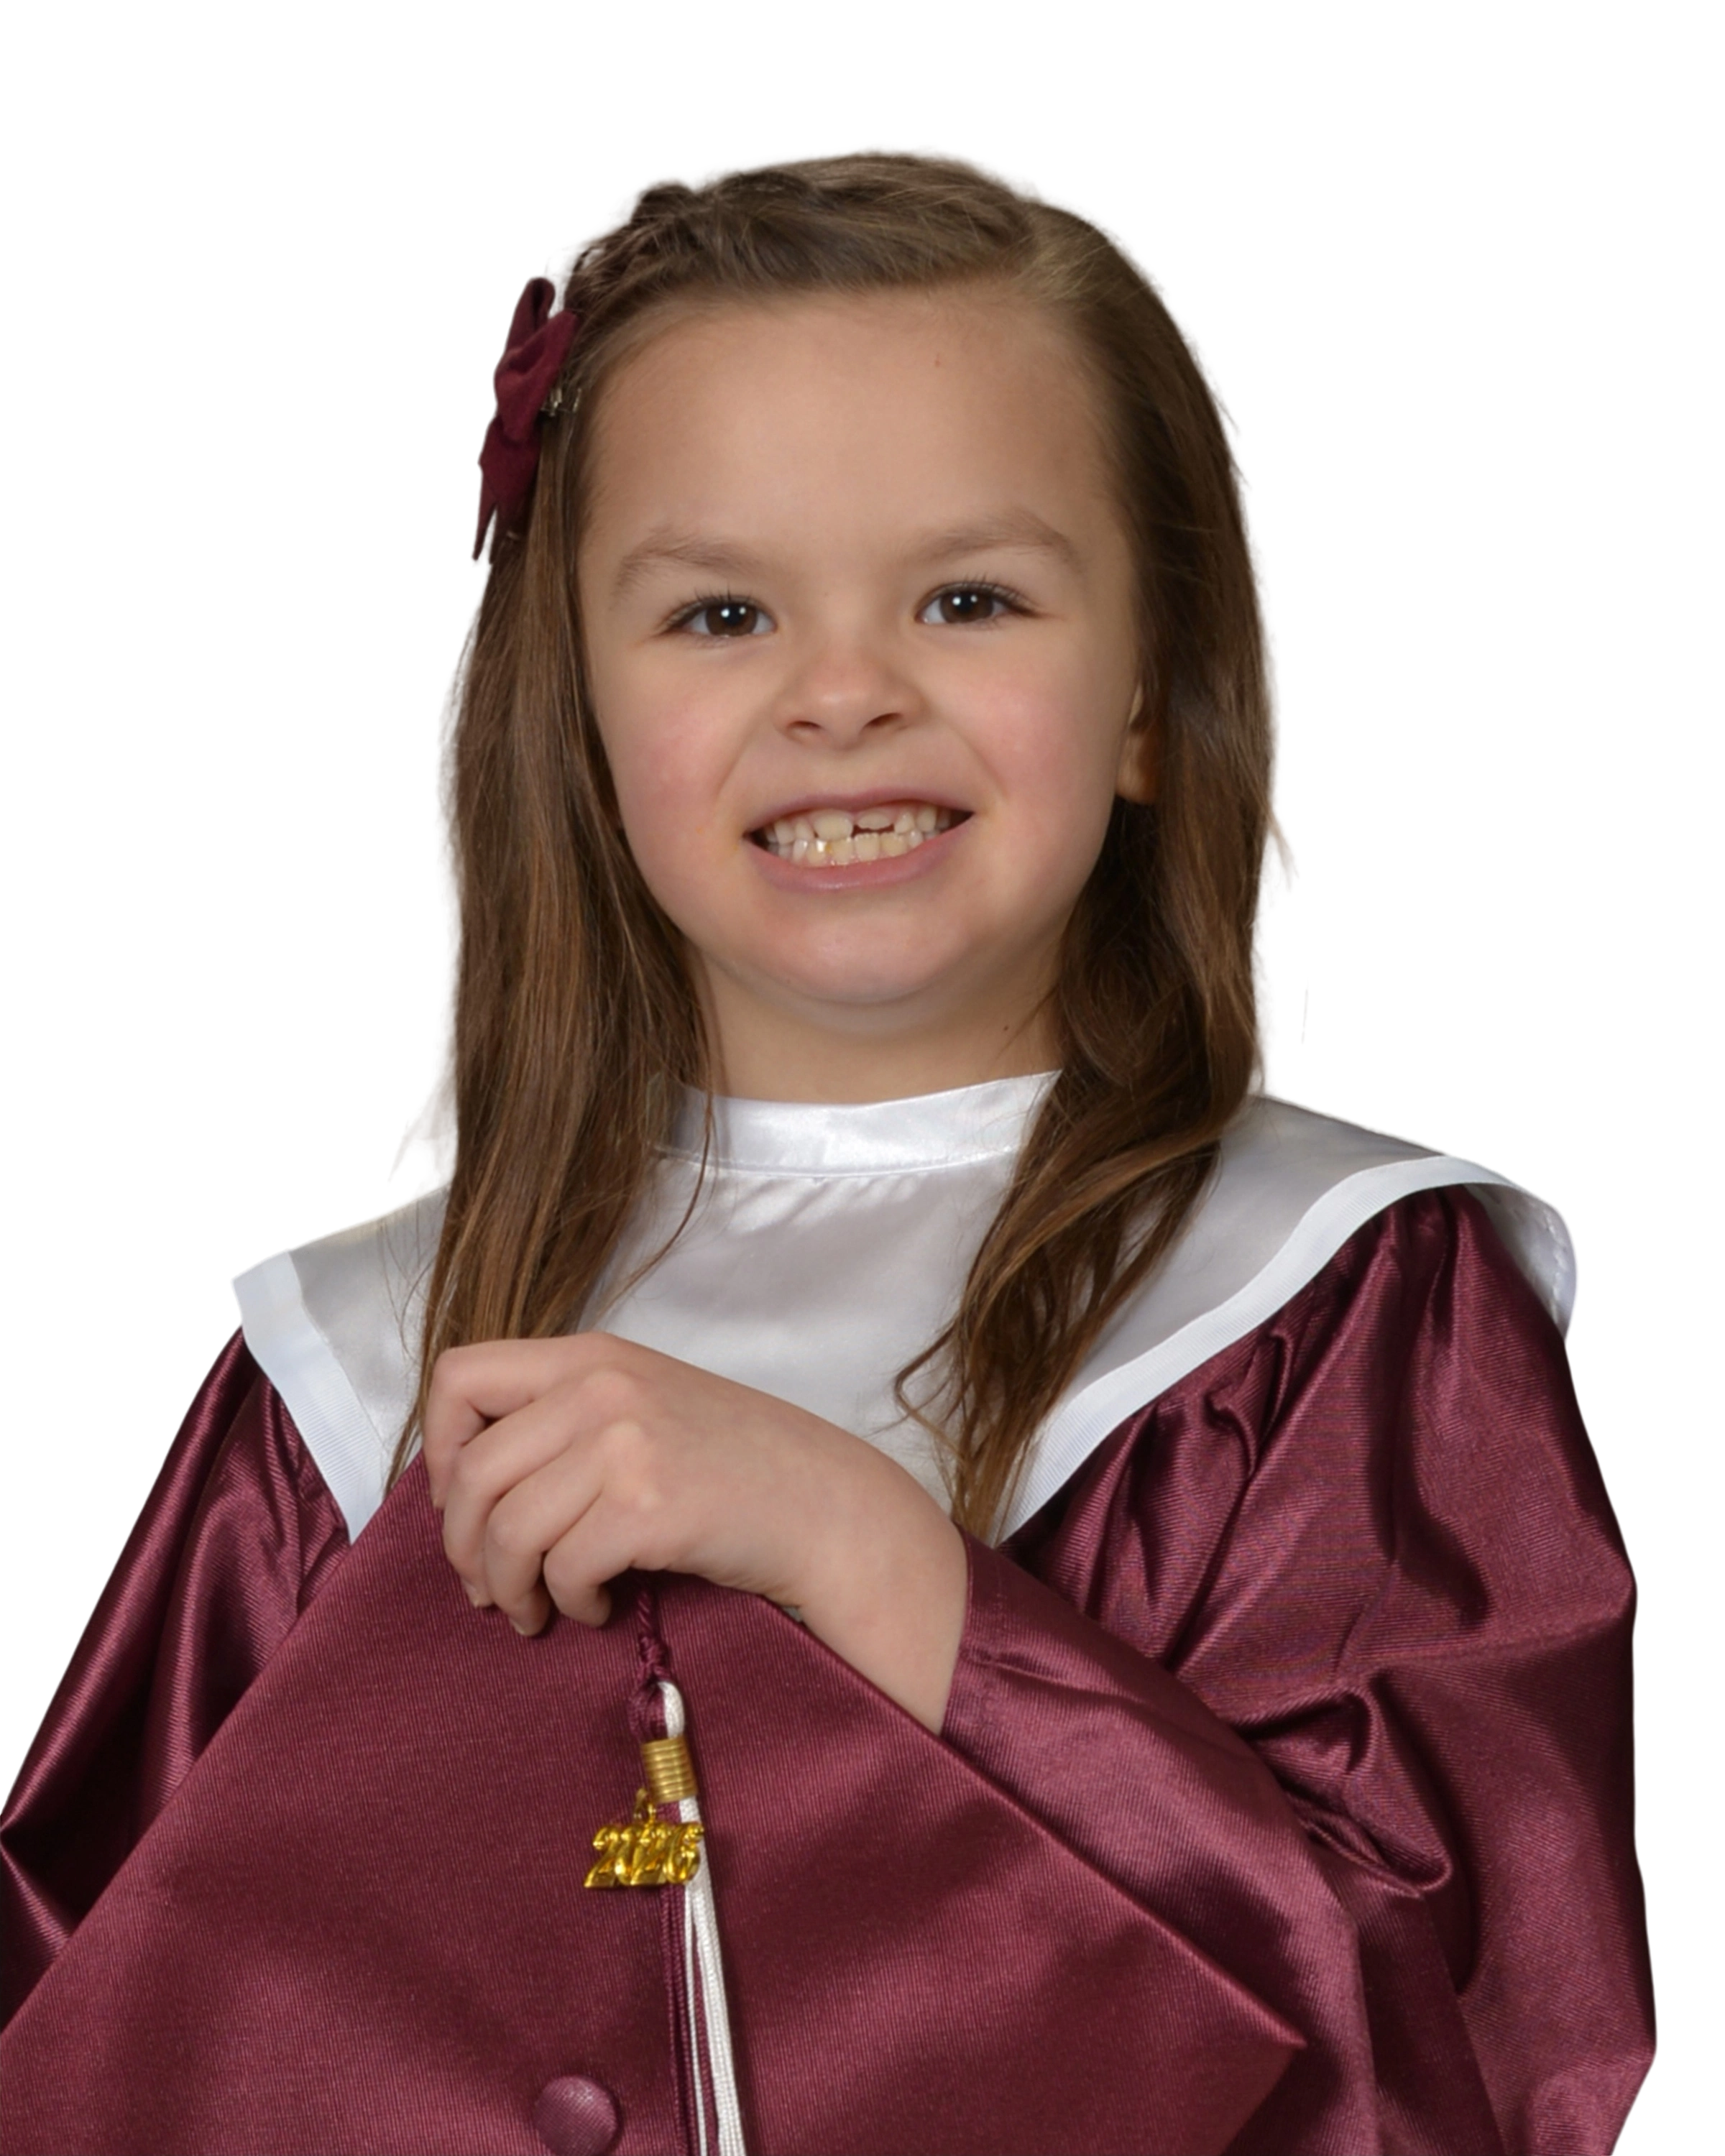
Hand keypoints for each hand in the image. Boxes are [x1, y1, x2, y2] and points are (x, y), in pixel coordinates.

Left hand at [421, 1333, 969, 1731]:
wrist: (824, 1505)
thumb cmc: (732, 1466)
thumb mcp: (641, 1406)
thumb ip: (562, 1418)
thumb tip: (464, 1483)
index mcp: (590, 1356)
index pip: (458, 1377)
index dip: (439, 1449)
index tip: (462, 1500)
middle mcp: (600, 1387)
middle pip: (471, 1472)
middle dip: (464, 1546)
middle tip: (488, 1587)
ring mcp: (626, 1444)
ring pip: (507, 1529)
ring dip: (511, 1587)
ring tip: (538, 1610)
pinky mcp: (648, 1507)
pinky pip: (562, 1569)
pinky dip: (567, 1604)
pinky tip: (596, 1607)